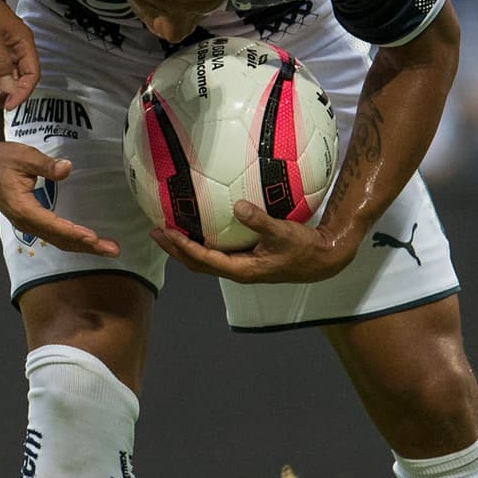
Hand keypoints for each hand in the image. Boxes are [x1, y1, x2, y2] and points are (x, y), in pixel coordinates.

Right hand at [0, 140, 119, 256]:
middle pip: (59, 239)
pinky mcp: (30, 220)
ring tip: (107, 248)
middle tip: (113, 250)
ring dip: (82, 246)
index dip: (73, 232)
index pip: (52, 225)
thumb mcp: (23, 156)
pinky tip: (87, 240)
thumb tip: (68, 168)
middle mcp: (24, 221)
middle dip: (87, 246)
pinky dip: (72, 239)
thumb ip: (46, 165)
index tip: (93, 238)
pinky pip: (53, 235)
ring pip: (57, 240)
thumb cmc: (0, 158)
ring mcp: (27, 223)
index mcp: (22, 207)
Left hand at [151, 201, 355, 284]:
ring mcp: (242, 267)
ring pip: (205, 260)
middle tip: (155, 232)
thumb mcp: (283, 233)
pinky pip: (217, 252)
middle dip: (175, 249)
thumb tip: (239, 206)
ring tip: (167, 231)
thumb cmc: (303, 248)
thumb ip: (260, 221)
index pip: (204, 259)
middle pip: (197, 263)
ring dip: (184, 247)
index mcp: (242, 270)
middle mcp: (237, 271)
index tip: (166, 232)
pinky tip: (199, 225)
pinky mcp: (247, 260)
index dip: (183, 246)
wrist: (322, 260)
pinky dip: (201, 243)